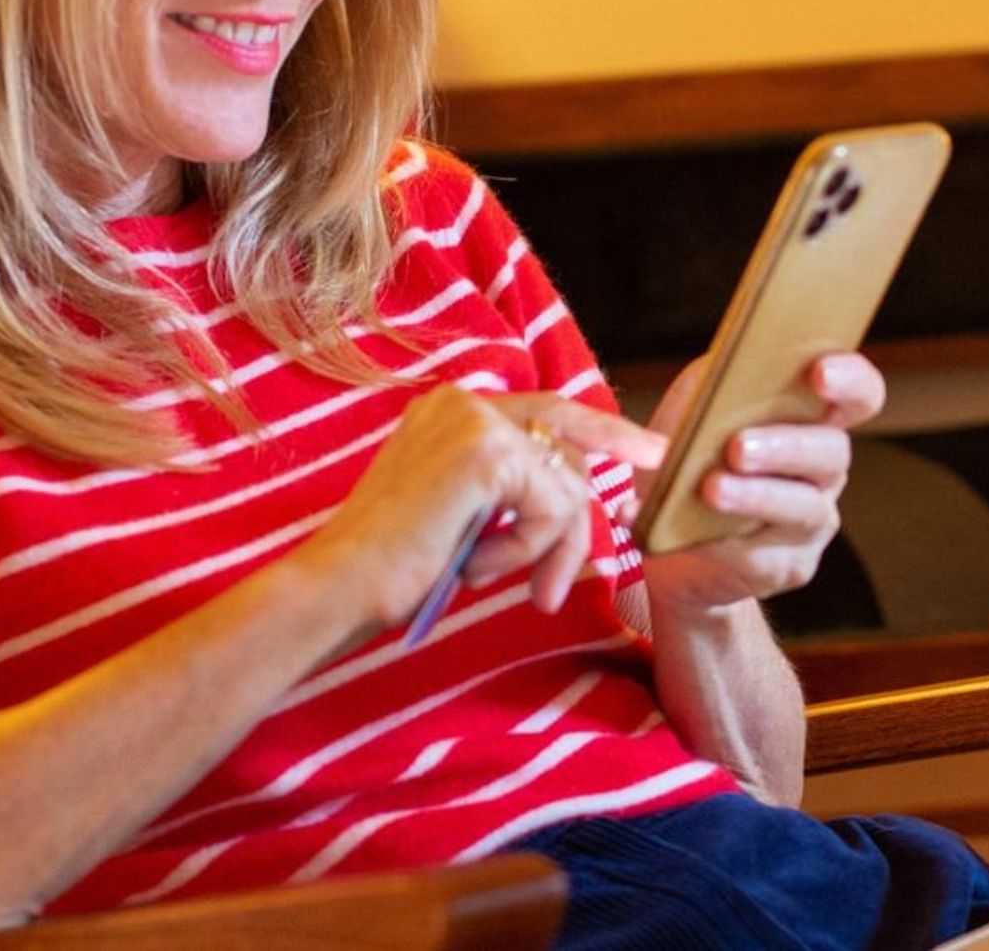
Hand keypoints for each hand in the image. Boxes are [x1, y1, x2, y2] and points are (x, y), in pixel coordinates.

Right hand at [304, 383, 666, 631]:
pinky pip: (552, 508)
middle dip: (577, 520)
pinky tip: (475, 564)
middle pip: (567, 450)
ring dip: (539, 547)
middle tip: (570, 574)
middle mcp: (466, 402)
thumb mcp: (462, 514)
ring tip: (485, 574)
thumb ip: (509, 490)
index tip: (650, 450)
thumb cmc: (391, 566)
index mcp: (453, 410)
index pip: (550, 409)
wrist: (338, 587)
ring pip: (565, 485)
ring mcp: (476, 422)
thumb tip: (580, 493)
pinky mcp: (487, 454)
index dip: (604, 430)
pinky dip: (524, 549)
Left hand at [639, 352, 882, 617]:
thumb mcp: (697, 404)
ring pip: (801, 509)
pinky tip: (670, 527)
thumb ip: (711, 384)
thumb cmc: (694, 454)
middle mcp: (824, 470)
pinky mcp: (783, 567)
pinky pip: (754, 555)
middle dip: (787, 447)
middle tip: (738, 447)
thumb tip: (710, 383)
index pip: (860, 393)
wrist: (674, 539)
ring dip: (754, 497)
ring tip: (709, 488)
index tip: (818, 373)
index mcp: (815, 418)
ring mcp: (809, 522)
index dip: (850, 381)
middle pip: (832, 452)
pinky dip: (708, 540)